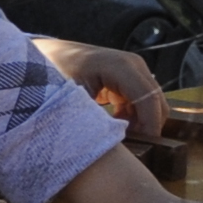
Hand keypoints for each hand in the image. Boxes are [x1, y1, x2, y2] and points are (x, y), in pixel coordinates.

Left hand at [32, 36, 165, 139]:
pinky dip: (133, 116)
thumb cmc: (54, 74)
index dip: (150, 125)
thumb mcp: (72, 98)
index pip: (148, 99)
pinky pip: (141, 101)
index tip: (143, 148)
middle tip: (129, 146)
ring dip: (139, 122)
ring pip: (151, 103)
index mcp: (121, 66)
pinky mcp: (129, 77)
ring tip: (117, 136)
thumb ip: (95, 119)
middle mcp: (133, 65)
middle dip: (147, 126)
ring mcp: (133, 69)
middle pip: (156, 101)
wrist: (46, 55)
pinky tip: (114, 125)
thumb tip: (114, 144)